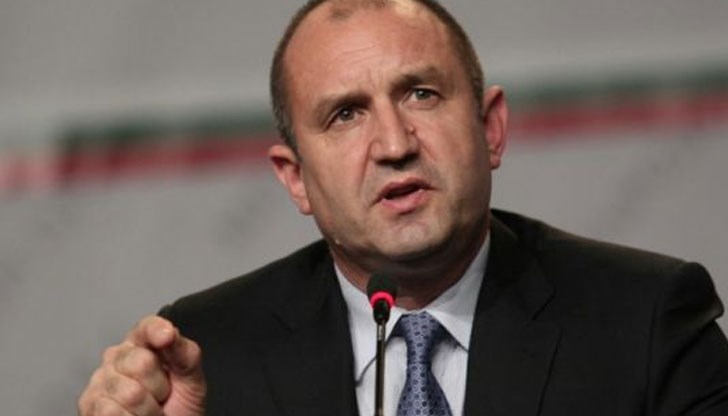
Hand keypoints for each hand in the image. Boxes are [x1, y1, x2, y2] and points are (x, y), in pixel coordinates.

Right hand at [78, 316, 205, 414]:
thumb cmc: (178, 405)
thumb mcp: (191, 379)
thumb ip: (184, 353)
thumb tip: (169, 333)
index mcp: (143, 343)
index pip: (147, 327)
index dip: (157, 330)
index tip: (167, 336)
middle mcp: (117, 356)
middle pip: (142, 363)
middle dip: (160, 387)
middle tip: (161, 396)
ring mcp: (100, 380)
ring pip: (129, 393)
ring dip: (148, 410)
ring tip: (149, 410)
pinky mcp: (89, 405)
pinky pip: (113, 413)